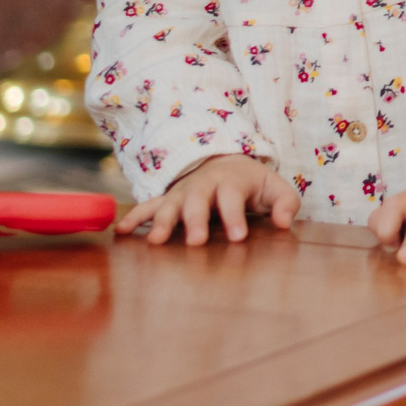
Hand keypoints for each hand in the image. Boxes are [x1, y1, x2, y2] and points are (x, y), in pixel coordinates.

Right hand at [117, 153, 297, 245]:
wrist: (226, 163)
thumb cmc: (252, 184)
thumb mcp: (274, 188)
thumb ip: (285, 203)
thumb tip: (285, 223)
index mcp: (231, 181)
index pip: (233, 198)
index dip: (235, 217)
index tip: (238, 238)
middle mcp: (203, 185)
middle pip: (197, 201)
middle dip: (196, 221)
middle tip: (196, 242)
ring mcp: (182, 192)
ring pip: (169, 205)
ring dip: (162, 222)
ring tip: (155, 242)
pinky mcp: (166, 200)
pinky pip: (147, 207)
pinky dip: (134, 218)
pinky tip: (120, 232)